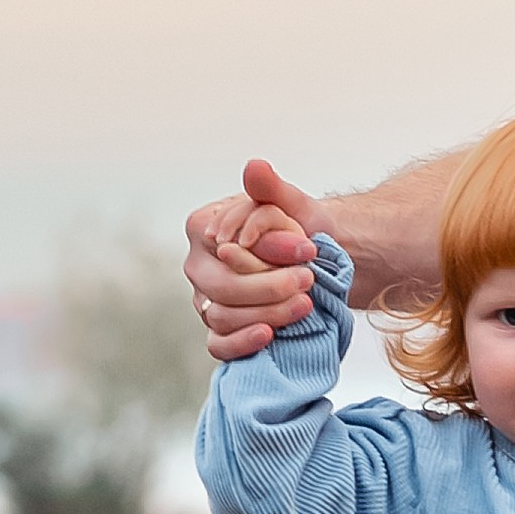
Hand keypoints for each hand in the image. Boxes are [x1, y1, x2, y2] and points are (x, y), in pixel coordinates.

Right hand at [184, 157, 330, 359]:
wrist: (317, 264)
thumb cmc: (300, 231)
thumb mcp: (294, 206)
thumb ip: (272, 190)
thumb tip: (255, 168)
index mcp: (203, 228)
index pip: (224, 251)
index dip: (265, 255)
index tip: (307, 252)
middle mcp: (197, 265)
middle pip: (222, 287)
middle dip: (269, 288)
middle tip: (308, 281)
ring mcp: (205, 299)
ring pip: (221, 317)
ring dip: (266, 314)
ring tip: (304, 305)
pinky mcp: (220, 328)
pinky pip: (218, 345)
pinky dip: (241, 343)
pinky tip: (269, 336)